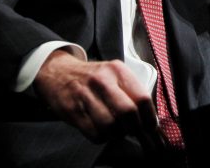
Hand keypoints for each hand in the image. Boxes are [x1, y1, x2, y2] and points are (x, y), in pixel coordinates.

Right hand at [33, 50, 159, 143]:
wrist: (58, 72)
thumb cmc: (92, 77)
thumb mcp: (113, 74)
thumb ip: (131, 91)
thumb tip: (150, 118)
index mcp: (118, 70)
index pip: (142, 98)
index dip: (150, 117)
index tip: (151, 127)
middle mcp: (102, 81)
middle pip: (128, 112)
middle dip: (135, 128)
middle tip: (136, 132)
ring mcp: (86, 96)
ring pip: (111, 125)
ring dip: (118, 134)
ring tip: (118, 130)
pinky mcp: (73, 111)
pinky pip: (94, 133)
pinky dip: (103, 138)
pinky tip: (103, 131)